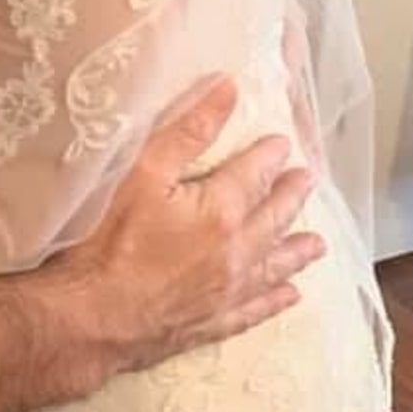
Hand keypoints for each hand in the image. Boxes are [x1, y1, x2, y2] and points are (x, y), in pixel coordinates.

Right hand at [53, 75, 322, 376]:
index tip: (283, 144)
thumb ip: (188, 130)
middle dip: (291, 197)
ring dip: (296, 251)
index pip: (253, 175)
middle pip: (273, 219)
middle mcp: (236, 252)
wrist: (94, 316)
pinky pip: (256, 310)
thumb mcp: (143, 172)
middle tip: (308, 181)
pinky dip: (276, 301)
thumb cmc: (111, 238)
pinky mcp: (213, 322)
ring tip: (318, 243)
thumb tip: (227, 89)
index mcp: (220, 211)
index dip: (269, 156)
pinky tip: (290, 296)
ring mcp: (228, 292)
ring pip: (273, 266)